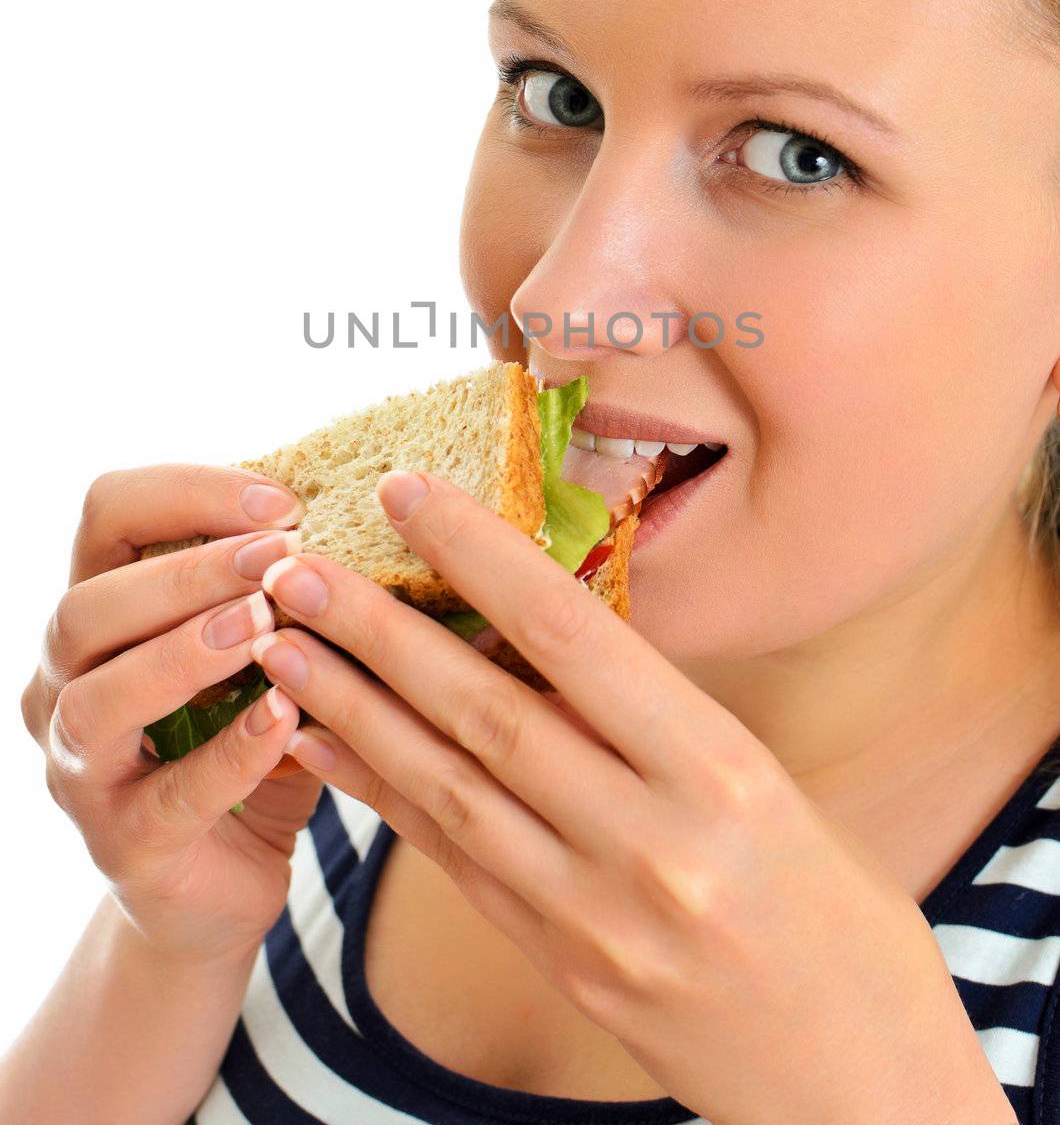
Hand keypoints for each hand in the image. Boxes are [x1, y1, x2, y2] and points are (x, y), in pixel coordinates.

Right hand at [21, 464, 323, 965]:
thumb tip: (365, 509)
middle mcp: (63, 683)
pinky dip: (231, 752)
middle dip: (187, 572)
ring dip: (184, 652)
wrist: (218, 885)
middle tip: (281, 554)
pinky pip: (169, 796)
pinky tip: (287, 717)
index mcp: (100, 612)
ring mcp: (79, 770)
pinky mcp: (123, 847)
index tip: (284, 502)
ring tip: (266, 624)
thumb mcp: (260, 652)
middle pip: (86, 605)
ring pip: (97, 699)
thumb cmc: (246, 739)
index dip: (188, 492)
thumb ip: (280, 589)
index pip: (109, 513)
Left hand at [256, 471, 1015, 1124]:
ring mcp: (593, 917)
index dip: (480, 558)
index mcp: (721, 776)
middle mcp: (649, 843)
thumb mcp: (772, 788)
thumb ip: (662, 723)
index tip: (408, 494)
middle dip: (379, 632)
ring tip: (282, 646)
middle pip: (486, 714)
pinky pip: (452, 861)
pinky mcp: (558, 965)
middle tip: (294, 568)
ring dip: (353, 711)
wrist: (856, 1085)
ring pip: (448, 790)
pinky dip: (382, 796)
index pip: (575, 641)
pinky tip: (325, 745)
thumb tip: (550, 632)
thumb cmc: (840, 918)